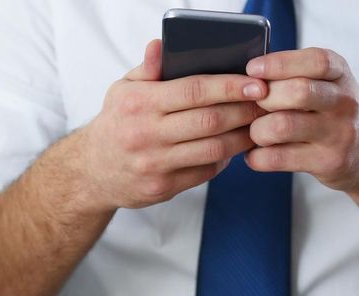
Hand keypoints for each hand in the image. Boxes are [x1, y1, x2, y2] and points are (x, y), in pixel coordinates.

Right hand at [75, 40, 266, 210]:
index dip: (229, 87)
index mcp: (138, 103)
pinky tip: (233, 146)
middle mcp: (145, 134)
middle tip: (266, 103)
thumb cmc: (116, 122)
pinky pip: (205, 171)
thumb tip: (161, 45)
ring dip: (242, 137)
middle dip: (244, 111)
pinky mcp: (163, 188)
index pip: (193, 91)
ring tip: (257, 125)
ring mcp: (154, 164)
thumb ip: (148, 69)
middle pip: (209, 121)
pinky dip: (225, 158)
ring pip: (213, 150)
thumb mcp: (123, 90)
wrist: (92, 171)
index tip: (256, 83)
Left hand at [244, 48, 358, 192]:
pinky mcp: (329, 162)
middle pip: (297, 92)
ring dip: (257, 130)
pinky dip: (257, 157)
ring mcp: (338, 134)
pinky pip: (279, 158)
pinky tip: (256, 154)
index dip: (280, 63)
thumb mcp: (326, 82)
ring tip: (255, 133)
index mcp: (340, 74)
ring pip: (282, 126)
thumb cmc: (332, 111)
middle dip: (264, 98)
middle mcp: (344, 102)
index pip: (315, 61)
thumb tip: (245, 72)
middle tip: (254, 106)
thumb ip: (294, 73)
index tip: (252, 69)